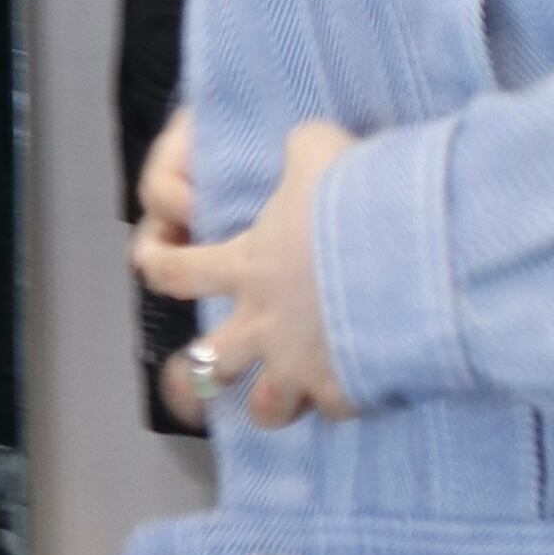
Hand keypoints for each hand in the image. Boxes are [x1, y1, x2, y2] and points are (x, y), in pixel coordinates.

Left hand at [133, 118, 360, 429]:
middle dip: (208, 370)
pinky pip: (331, 410)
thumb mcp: (320, 152)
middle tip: (217, 367)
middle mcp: (260, 326)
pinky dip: (338, 404)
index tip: (149, 264)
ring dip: (271, 404)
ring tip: (287, 400)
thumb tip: (302, 144)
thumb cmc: (352, 204)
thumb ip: (301, 152)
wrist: (404, 258)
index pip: (176, 272)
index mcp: (246, 268)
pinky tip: (353, 394)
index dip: (156, 266)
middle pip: (210, 364)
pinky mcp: (340, 389)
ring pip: (265, 408)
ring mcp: (297, 366)